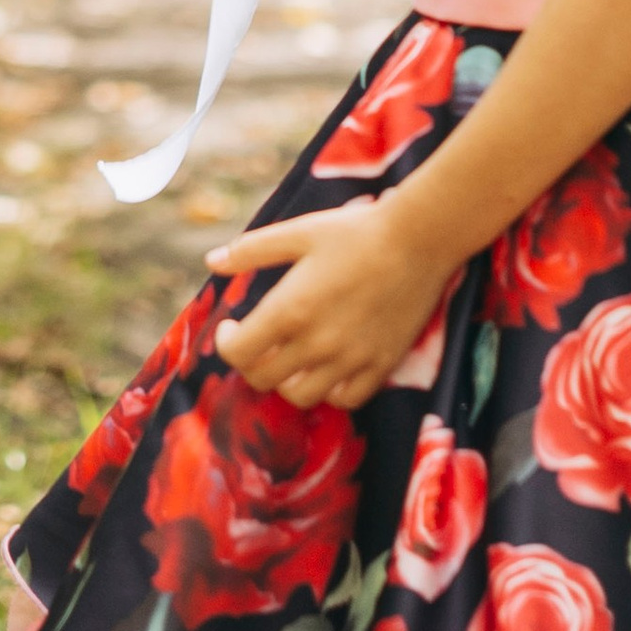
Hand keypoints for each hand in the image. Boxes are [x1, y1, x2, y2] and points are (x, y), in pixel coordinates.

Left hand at [210, 200, 453, 411]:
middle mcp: (317, 343)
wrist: (418, 239)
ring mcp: (350, 359)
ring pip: (301, 397)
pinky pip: (346, 399)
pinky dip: (330, 391)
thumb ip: (251, 251)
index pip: (238, 353)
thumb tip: (212, 263)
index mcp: (289, 309)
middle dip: (251, 362)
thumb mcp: (297, 232)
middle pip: (263, 379)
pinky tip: (326, 367)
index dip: (226, 343)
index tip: (232, 327)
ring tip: (289, 357)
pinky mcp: (381, 366)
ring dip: (286, 381)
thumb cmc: (354, 231)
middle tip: (257, 342)